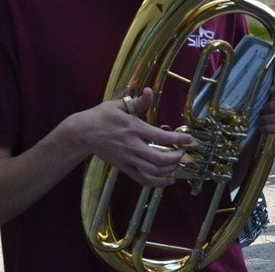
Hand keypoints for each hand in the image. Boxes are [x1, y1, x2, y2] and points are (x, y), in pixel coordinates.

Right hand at [75, 88, 194, 187]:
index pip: (161, 137)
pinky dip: (158, 183)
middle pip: (160, 159)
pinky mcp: (124, 168)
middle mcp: (132, 146)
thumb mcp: (119, 105)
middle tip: (185, 152)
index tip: (191, 140)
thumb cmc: (102, 116)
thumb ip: (138, 102)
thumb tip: (150, 91)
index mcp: (134, 129)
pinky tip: (169, 180)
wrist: (84, 133)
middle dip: (177, 157)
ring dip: (170, 170)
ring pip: (153, 172)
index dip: (179, 139)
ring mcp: (128, 160)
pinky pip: (143, 180)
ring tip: (178, 164)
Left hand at [259, 80, 274, 147]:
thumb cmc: (273, 109)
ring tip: (260, 121)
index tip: (270, 91)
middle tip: (261, 111)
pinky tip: (264, 129)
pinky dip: (272, 128)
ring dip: (269, 119)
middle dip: (272, 107)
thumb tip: (261, 90)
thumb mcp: (272, 99)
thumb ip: (270, 94)